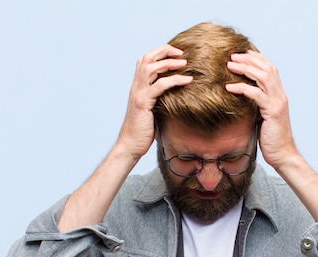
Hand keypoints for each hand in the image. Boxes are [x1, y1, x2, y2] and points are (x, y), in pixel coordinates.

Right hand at [117, 45, 192, 159]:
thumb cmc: (143, 131)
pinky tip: (187, 80)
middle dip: (164, 51)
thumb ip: (159, 99)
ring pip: (151, 67)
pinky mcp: (143, 102)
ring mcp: (138, 93)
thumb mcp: (152, 110)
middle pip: (147, 58)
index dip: (160, 52)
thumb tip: (176, 94)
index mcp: (138, 86)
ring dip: (169, 62)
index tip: (176, 53)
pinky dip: (175, 80)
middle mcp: (136, 87)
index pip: (145, 60)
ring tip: (185, 63)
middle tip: (181, 52)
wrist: (130, 145)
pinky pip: (160, 85)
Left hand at [225, 51, 297, 169]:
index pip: (270, 68)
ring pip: (263, 76)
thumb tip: (241, 98)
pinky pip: (256, 94)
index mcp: (278, 94)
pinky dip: (242, 88)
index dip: (256, 58)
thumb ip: (255, 105)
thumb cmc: (270, 139)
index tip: (241, 53)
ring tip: (229, 65)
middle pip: (266, 68)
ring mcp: (277, 102)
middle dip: (248, 59)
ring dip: (245, 68)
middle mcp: (280, 95)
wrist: (282, 154)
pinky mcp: (272, 111)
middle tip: (231, 56)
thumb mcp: (261, 117)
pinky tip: (229, 87)